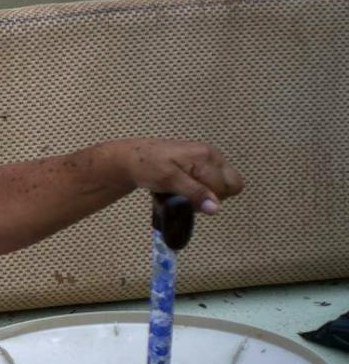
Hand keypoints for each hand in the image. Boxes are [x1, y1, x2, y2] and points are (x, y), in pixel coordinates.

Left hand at [114, 140, 244, 214]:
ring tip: (186, 191)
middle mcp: (212, 155)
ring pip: (225, 183)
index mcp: (206, 157)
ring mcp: (208, 158)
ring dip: (208, 193)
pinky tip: (187, 187)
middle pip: (232, 184)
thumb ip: (194, 193)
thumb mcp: (168, 180)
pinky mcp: (202, 162)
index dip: (208, 199)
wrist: (130, 158)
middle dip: (214, 196)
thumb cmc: (147, 166)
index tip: (188, 200)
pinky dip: (204, 187)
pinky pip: (215, 180)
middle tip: (190, 197)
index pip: (224, 187)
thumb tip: (215, 208)